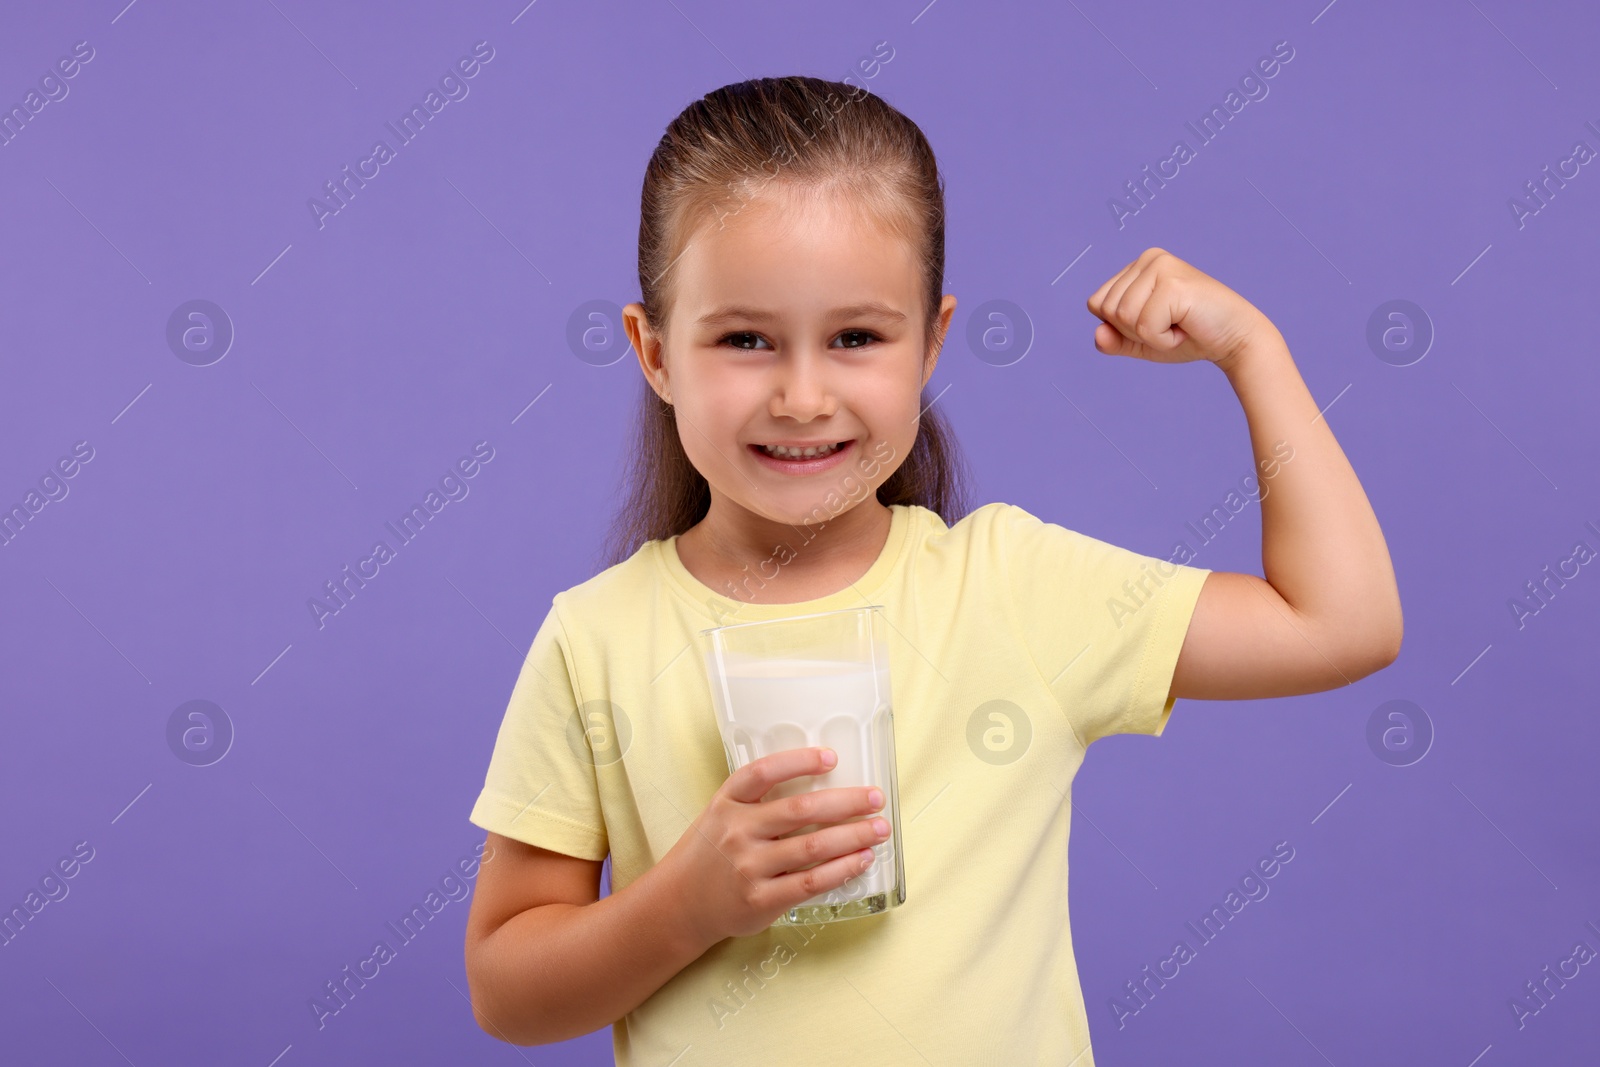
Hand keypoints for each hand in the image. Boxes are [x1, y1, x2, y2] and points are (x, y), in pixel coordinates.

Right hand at [662, 746, 890, 944]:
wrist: (678, 905)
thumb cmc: (709, 855)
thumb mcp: (720, 815)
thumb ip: (756, 802)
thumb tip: (820, 787)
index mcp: (727, 803)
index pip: (763, 772)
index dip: (799, 761)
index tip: (832, 757)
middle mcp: (737, 831)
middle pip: (800, 809)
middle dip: (846, 802)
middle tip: (875, 798)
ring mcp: (749, 867)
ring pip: (812, 846)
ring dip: (853, 835)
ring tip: (879, 829)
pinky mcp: (761, 899)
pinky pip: (811, 881)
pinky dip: (841, 869)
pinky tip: (861, 859)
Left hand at [1086, 247, 1279, 370]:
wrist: (1235, 340)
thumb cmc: (1190, 337)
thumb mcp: (1141, 342)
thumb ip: (1114, 340)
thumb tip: (1098, 332)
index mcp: (1137, 266)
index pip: (1096, 304)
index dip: (1121, 327)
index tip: (1156, 322)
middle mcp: (1148, 258)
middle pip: (1106, 310)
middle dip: (1135, 331)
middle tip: (1170, 324)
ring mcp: (1160, 267)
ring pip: (1122, 317)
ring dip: (1151, 336)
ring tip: (1179, 324)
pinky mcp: (1173, 284)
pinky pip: (1144, 327)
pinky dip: (1163, 340)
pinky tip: (1186, 326)